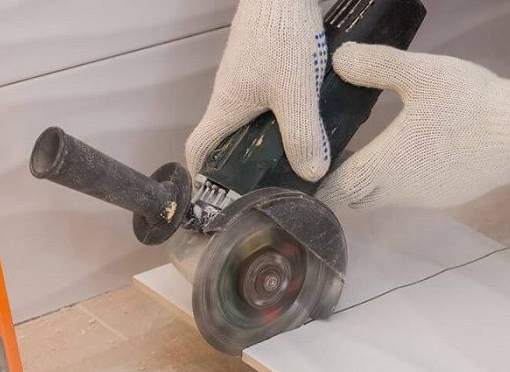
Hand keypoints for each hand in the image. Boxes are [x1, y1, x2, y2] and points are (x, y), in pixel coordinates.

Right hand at [185, 0, 329, 182]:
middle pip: (227, 139)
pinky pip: (266, 101)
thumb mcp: (296, 94)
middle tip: (271, 185)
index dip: (201, 176)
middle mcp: (229, 95)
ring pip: (250, 120)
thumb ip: (303, 135)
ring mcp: (245, 78)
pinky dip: (279, 118)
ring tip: (295, 160)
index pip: (199, 148)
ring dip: (267, 141)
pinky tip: (306, 123)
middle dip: (244, 165)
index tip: (215, 196)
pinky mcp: (262, 65)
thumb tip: (311, 174)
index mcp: (225, 107)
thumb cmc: (280, 38)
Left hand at [317, 43, 509, 209]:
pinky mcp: (449, 198)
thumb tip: (337, 60)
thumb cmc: (466, 102)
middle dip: (344, 187)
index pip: (337, 190)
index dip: (319, 187)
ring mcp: (425, 200)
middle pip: (358, 199)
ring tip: (372, 155)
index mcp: (384, 166)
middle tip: (336, 161)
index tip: (310, 174)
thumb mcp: (419, 74)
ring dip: (374, 184)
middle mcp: (399, 192)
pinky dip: (403, 184)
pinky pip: (413, 196)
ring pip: (385, 199)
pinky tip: (415, 157)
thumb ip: (375, 66)